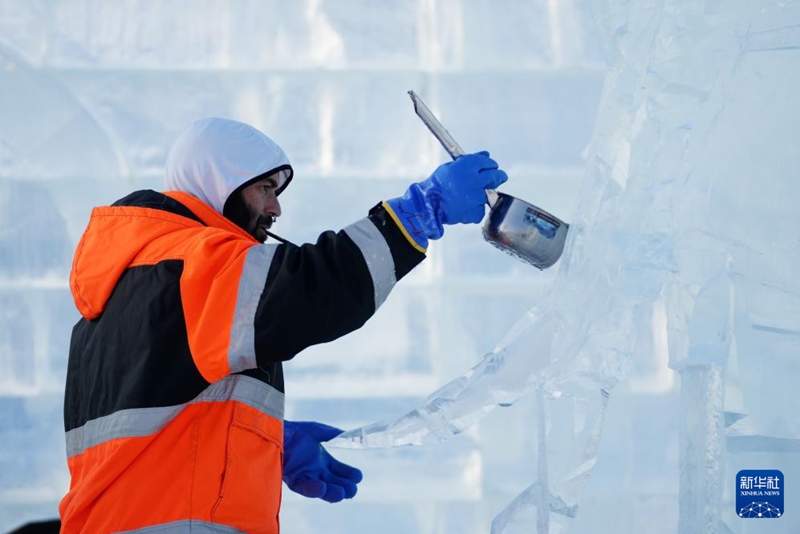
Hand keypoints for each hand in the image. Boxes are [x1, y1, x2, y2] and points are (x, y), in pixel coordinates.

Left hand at [283, 421, 362, 502]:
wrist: (274, 430)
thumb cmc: (293, 430)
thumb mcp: (316, 431)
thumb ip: (332, 434)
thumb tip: (349, 435)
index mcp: (321, 460)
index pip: (339, 471)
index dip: (349, 475)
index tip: (358, 477)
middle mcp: (314, 470)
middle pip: (332, 483)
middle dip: (343, 487)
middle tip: (353, 490)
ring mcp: (303, 475)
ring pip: (320, 488)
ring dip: (331, 492)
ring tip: (342, 493)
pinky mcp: (290, 478)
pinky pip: (302, 486)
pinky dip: (313, 488)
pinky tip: (322, 487)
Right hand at [385, 151, 507, 248]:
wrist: (428, 204)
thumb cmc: (437, 184)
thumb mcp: (451, 166)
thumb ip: (471, 160)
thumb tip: (485, 154)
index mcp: (468, 166)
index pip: (488, 162)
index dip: (490, 164)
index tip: (490, 167)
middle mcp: (476, 180)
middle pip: (497, 176)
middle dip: (498, 176)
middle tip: (496, 178)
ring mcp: (477, 197)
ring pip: (489, 194)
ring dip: (483, 194)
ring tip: (467, 196)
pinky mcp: (475, 211)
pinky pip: (480, 209)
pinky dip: (475, 209)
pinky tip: (465, 206)